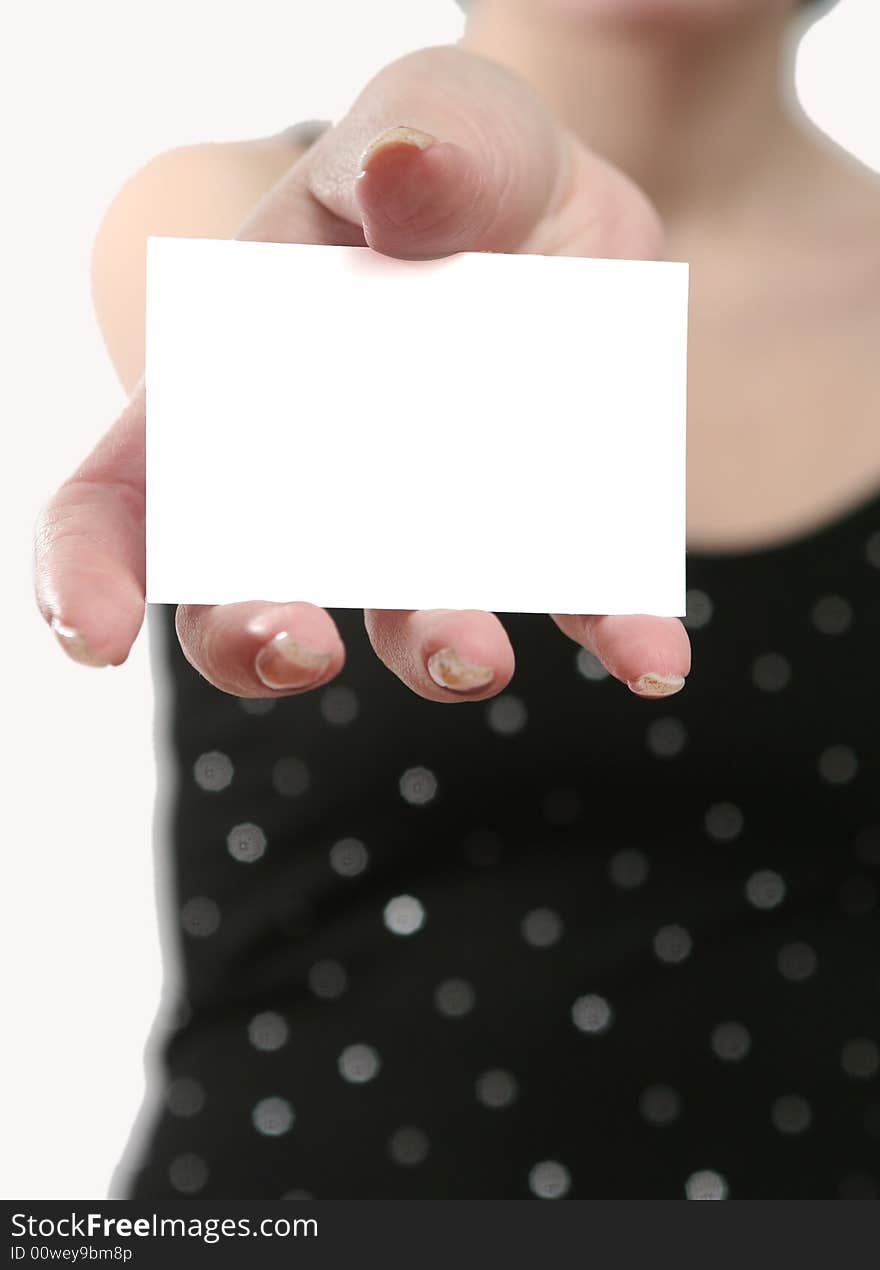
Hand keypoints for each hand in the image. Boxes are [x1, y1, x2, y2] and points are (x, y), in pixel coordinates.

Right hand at [33, 44, 690, 702]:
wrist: (581, 212)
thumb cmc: (466, 164)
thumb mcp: (441, 116)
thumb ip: (417, 136)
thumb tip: (400, 177)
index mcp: (242, 386)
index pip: (131, 491)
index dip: (93, 569)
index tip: (97, 631)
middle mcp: (323, 482)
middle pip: (247, 595)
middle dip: (255, 640)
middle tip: (302, 644)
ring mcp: (435, 523)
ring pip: (409, 619)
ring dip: (433, 648)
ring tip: (477, 654)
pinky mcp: (550, 534)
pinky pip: (576, 601)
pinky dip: (611, 635)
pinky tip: (649, 657)